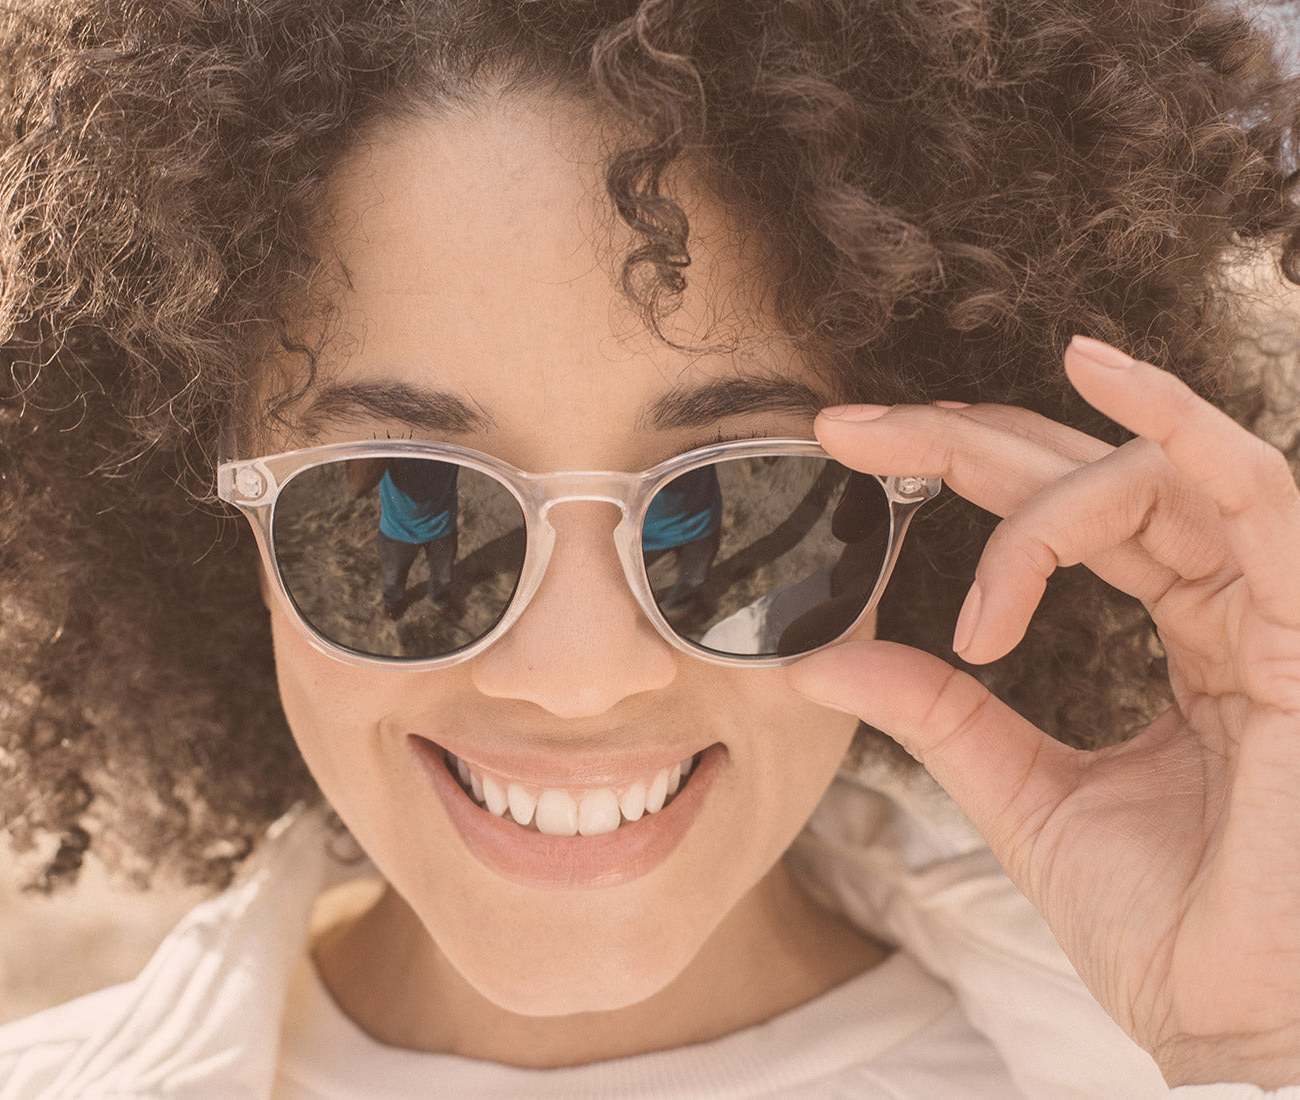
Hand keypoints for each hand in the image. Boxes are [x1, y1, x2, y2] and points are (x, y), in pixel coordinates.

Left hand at [787, 336, 1299, 1087]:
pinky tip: (1095, 370)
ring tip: (906, 445)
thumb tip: (817, 659)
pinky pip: (1254, 493)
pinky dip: (1178, 426)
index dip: (959, 470)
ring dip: (1023, 454)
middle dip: (960, 439)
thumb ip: (934, 711)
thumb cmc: (1160, 924)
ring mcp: (1275, 613)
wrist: (1232, 1026)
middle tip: (845, 429)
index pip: (1066, 514)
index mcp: (1184, 636)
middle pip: (1092, 472)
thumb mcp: (1016, 790)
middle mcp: (1232, 608)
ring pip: (1151, 475)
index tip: (846, 452)